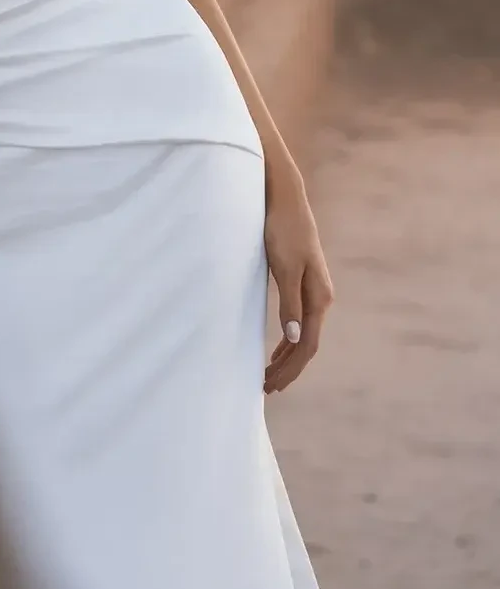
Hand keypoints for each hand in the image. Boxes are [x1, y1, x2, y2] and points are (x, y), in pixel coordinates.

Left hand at [262, 179, 333, 394]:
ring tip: (270, 376)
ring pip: (303, 334)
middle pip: (306, 344)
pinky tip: (279, 348)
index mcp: (319, 298)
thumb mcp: (283, 267)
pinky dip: (288, 339)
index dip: (290, 369)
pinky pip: (298, 320)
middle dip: (288, 369)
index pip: (307, 345)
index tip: (271, 386)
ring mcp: (313, 291)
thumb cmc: (282, 230)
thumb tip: (294, 338)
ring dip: (288, 357)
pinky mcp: (302, 282)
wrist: (285, 199)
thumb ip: (290, 303)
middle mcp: (320, 298)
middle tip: (266, 389)